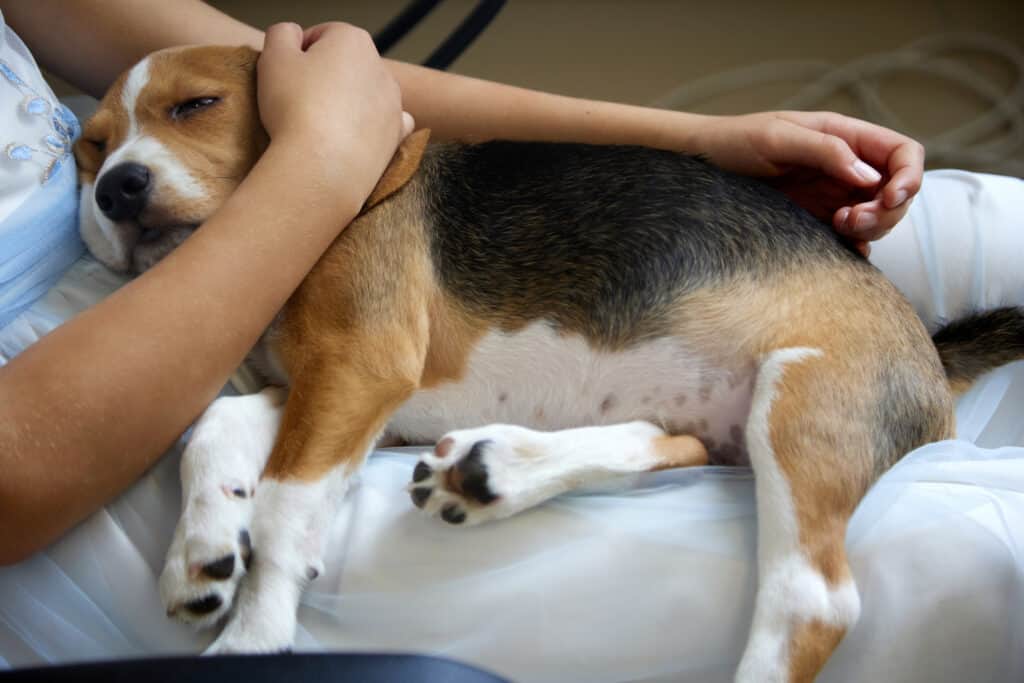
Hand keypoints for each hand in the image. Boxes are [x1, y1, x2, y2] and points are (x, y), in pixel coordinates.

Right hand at [257, 22, 413, 200]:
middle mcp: (381, 67)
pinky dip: (371, 127)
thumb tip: (292, 33)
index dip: (297, 55)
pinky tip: (353, 136)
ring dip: (345, 104)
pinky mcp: (397, 135)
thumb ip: (281, 34)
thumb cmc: (294, 109)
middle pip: (345, 66)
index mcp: (353, 40)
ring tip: (320, 125)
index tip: (285, 78)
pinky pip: (385, 124)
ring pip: (364, 95)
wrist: (321, 167)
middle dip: (324, 79)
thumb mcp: (273, 57)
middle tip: (298, 102)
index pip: (320, 36)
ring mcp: (393, 103)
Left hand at [687, 111, 924, 254]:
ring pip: (878, 217)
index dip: (910, 177)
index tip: (889, 198)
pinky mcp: (817, 220)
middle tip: (850, 221)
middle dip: (886, 211)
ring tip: (837, 228)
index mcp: (845, 137)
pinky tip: (838, 246)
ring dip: (871, 229)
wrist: (701, 165)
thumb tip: (868, 176)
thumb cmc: (736, 143)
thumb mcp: (777, 139)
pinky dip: (855, 245)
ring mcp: (834, 195)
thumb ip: (824, 150)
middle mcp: (846, 167)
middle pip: (897, 192)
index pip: (903, 154)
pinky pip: (852, 237)